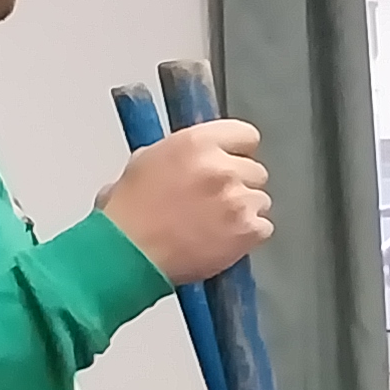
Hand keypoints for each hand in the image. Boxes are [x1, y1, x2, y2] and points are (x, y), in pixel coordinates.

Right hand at [99, 119, 271, 286]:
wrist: (127, 254)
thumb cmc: (127, 215)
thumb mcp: (144, 164)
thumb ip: (181, 154)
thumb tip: (197, 156)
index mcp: (196, 144)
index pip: (245, 135)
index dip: (238, 151)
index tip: (232, 161)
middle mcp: (221, 168)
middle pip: (255, 171)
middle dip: (238, 184)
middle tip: (212, 200)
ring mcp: (238, 200)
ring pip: (261, 200)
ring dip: (243, 211)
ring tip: (212, 223)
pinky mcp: (248, 230)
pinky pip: (263, 228)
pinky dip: (248, 236)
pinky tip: (221, 239)